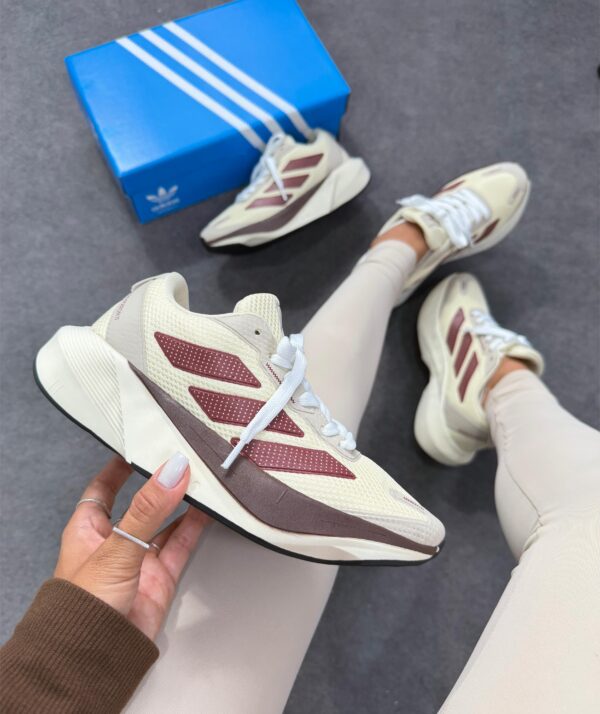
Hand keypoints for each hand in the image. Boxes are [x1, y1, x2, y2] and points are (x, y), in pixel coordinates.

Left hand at [54, 453, 208, 639]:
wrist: (97, 657)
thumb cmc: (84, 606)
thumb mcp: (116, 548)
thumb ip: (148, 509)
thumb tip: (172, 471)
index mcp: (88, 528)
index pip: (104, 487)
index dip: (120, 466)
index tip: (140, 445)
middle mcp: (114, 541)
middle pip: (141, 503)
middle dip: (160, 483)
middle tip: (181, 459)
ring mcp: (138, 559)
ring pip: (165, 523)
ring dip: (182, 503)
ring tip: (202, 478)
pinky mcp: (160, 577)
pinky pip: (181, 545)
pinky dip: (195, 527)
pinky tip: (208, 509)